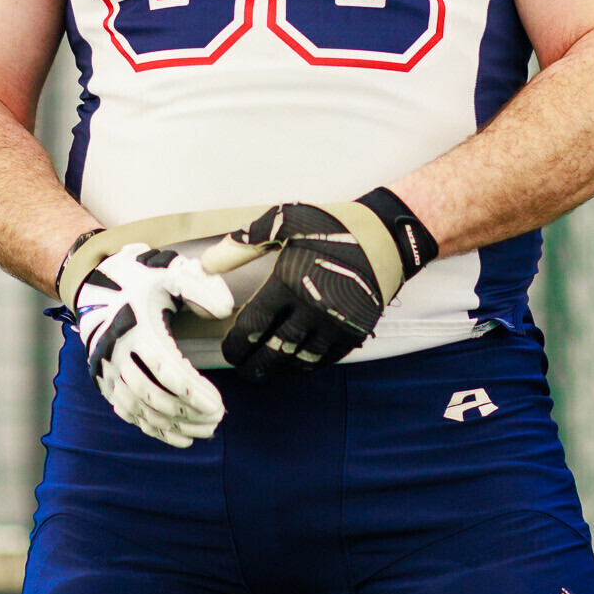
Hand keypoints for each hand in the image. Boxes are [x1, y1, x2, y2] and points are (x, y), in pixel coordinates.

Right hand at [72, 243, 234, 447]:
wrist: (95, 284)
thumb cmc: (140, 278)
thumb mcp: (170, 271)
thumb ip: (200, 286)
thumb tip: (226, 309)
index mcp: (136, 329)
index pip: (165, 371)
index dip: (193, 393)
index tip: (219, 405)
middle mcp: (117, 354)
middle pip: (153, 396)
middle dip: (188, 413)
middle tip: (218, 418)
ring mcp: (108, 372)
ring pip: (141, 410)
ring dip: (175, 425)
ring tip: (206, 430)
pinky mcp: (106, 383)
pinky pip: (129, 415)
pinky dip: (155, 430)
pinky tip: (182, 438)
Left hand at [202, 191, 436, 381]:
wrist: (387, 236)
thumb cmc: (332, 227)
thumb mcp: (284, 222)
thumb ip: (242, 245)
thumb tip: (206, 264)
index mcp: (290, 283)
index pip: (254, 326)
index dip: (237, 344)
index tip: (228, 349)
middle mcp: (313, 310)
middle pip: (274, 351)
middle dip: (254, 364)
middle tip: (242, 369)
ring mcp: (336, 325)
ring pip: (299, 360)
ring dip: (279, 369)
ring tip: (264, 370)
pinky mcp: (355, 332)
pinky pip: (325, 359)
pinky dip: (306, 365)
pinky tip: (294, 363)